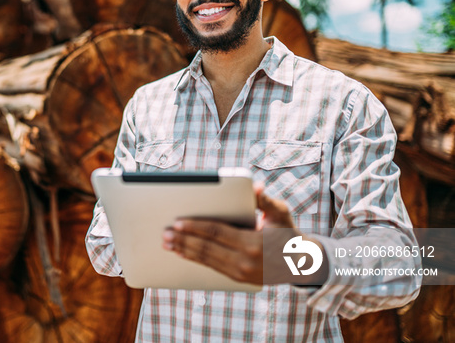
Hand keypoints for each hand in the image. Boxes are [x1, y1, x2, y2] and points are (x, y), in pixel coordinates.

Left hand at [161, 184, 327, 285]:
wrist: (301, 263)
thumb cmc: (287, 232)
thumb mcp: (281, 213)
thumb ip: (265, 200)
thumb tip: (255, 186)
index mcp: (254, 242)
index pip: (217, 233)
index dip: (195, 227)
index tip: (177, 222)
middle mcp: (246, 260)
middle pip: (207, 248)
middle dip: (183, 240)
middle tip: (165, 234)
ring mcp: (242, 272)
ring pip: (206, 259)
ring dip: (184, 251)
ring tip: (168, 243)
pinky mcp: (238, 279)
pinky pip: (211, 268)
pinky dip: (195, 260)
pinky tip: (182, 254)